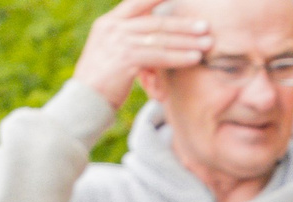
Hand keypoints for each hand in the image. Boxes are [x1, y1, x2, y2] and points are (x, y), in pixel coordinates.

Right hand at [75, 0, 211, 110]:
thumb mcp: (115, 55)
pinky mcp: (124, 59)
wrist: (84, 100)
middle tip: (205, 26)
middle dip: (182, 24)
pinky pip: (158, 56)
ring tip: (208, 43)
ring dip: (186, 41)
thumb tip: (160, 45)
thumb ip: (133, 44)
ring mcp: (117, 42)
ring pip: (159, 38)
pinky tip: (195, 59)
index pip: (136, 3)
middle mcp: (111, 27)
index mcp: (108, 23)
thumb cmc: (104, 81)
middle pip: (154, 21)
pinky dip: (179, 57)